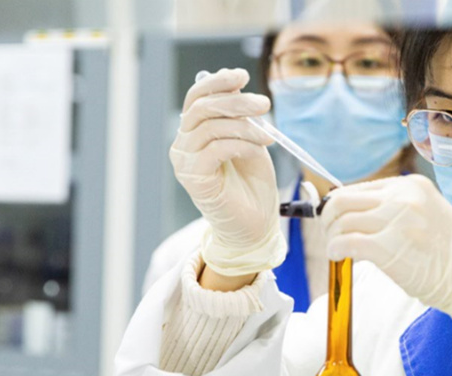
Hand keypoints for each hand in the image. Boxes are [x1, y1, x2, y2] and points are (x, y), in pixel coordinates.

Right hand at [170, 68, 285, 276]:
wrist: (255, 225)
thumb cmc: (253, 184)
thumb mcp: (251, 141)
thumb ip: (241, 116)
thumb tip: (239, 85)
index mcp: (195, 132)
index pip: (197, 97)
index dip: (217, 82)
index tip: (242, 75)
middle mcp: (184, 145)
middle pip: (202, 107)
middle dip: (236, 101)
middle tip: (265, 105)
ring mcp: (185, 162)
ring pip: (209, 126)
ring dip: (244, 125)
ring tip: (267, 136)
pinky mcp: (194, 178)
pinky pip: (214, 149)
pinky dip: (240, 143)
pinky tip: (258, 149)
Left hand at [321, 175, 451, 357]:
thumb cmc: (451, 255)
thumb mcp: (427, 214)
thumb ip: (395, 207)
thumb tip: (353, 212)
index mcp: (412, 185)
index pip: (360, 188)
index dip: (341, 207)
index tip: (337, 222)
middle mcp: (403, 197)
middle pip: (343, 200)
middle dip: (329, 219)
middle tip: (331, 236)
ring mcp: (397, 221)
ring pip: (341, 221)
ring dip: (331, 237)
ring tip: (337, 251)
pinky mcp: (389, 248)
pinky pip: (346, 242)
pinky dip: (335, 250)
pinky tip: (339, 257)